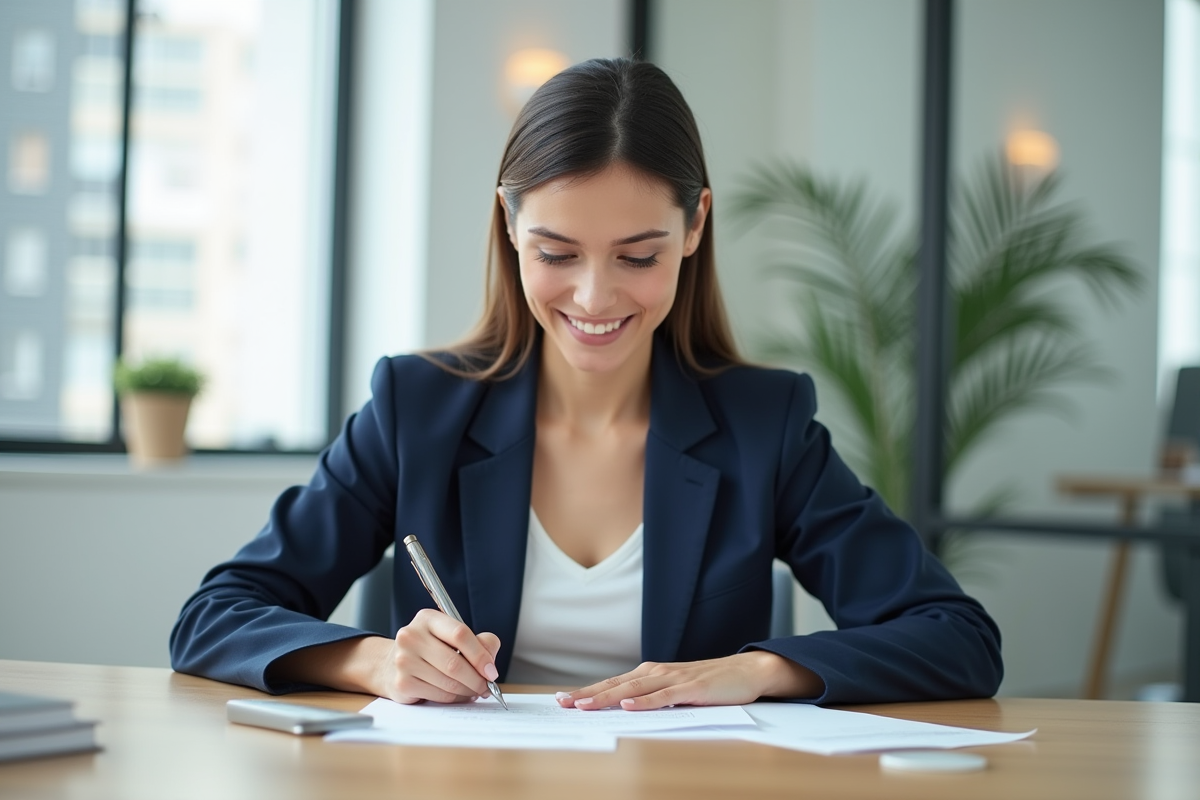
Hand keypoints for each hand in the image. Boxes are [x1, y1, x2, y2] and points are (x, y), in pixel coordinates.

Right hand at [372, 608, 502, 704]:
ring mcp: (404, 660)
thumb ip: (478, 641)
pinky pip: (439, 695)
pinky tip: (457, 694)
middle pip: (454, 663)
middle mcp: (411, 636)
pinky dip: (454, 698)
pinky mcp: (402, 683)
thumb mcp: (452, 636)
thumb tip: (490, 661)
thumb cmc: (430, 649)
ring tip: (474, 690)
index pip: (460, 634)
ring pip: (448, 682)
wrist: (392, 664)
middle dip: (477, 679)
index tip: (491, 670)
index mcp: (427, 618)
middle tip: (487, 686)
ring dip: (468, 691)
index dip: (480, 655)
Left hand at [556, 651, 822, 710]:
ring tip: (585, 705)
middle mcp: (657, 672)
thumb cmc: (709, 684)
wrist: (745, 671)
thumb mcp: (675, 691)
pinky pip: (663, 696)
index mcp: (651, 674)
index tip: (563, 699)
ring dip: (607, 697)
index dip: (588, 691)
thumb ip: (651, 697)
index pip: (613, 684)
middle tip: (563, 703)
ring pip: (634, 689)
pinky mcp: (691, 689)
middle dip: (588, 694)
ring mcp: (674, 679)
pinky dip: (644, 701)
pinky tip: (628, 706)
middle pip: (616, 684)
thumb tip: (623, 709)